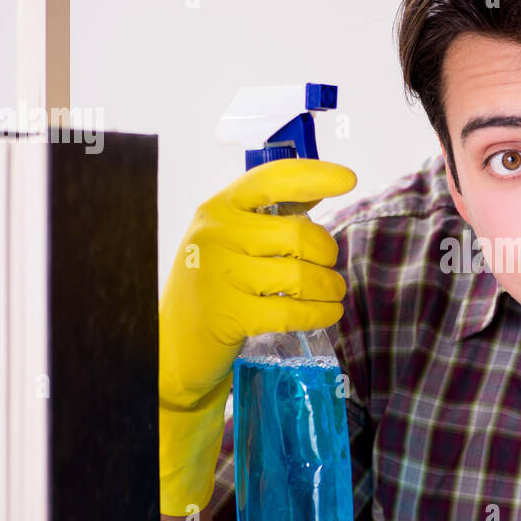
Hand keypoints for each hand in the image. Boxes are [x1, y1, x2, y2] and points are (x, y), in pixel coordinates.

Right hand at [159, 158, 355, 515]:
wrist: (172, 344)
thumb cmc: (213, 286)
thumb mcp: (230, 241)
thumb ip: (268, 217)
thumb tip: (319, 190)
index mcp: (219, 208)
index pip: (272, 180)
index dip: (314, 176)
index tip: (348, 179)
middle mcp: (216, 235)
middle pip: (300, 233)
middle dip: (327, 252)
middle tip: (329, 265)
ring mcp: (221, 275)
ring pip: (302, 274)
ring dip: (330, 286)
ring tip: (332, 291)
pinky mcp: (231, 315)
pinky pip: (294, 310)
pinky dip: (321, 312)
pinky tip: (329, 312)